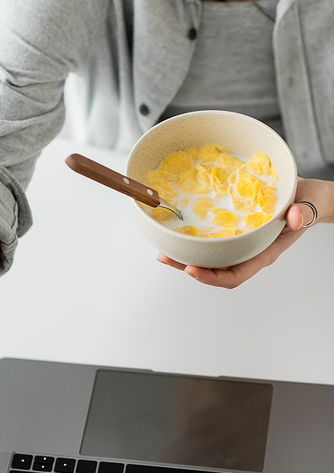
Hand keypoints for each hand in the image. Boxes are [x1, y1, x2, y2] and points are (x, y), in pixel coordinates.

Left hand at [157, 177, 329, 288]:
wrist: (307, 195)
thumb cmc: (309, 202)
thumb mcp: (308, 205)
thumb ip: (303, 213)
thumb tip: (294, 218)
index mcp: (264, 253)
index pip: (235, 275)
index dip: (212, 277)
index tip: (192, 269)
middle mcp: (249, 252)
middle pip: (215, 271)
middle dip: (189, 268)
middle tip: (166, 258)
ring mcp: (240, 244)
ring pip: (210, 259)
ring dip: (186, 257)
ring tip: (164, 252)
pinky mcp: (234, 232)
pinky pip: (212, 243)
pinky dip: (194, 242)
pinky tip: (179, 236)